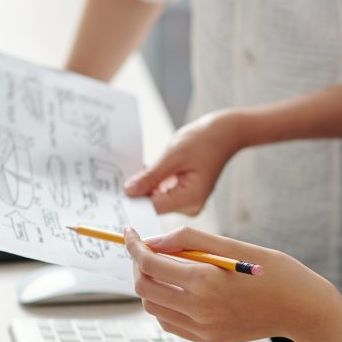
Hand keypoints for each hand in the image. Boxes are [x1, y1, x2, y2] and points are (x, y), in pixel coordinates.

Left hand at [124, 110, 243, 214]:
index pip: (153, 207)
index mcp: (190, 199)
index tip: (114, 193)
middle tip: (121, 176)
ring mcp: (188, 202)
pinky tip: (150, 168)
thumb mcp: (172, 156)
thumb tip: (128, 192)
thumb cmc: (204, 140)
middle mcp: (190, 206)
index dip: (133, 200)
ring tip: (142, 167)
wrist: (226, 133)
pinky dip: (154, 182)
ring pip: (156, 198)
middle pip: (154, 204)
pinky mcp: (185, 196)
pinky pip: (162, 193)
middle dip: (138, 190)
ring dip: (145, 184)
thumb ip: (150, 176)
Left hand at [124, 226, 341, 341]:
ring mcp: (203, 329)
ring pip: (153, 308)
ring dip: (150, 286)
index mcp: (205, 281)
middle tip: (145, 249)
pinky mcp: (208, 339)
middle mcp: (200, 309)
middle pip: (144, 289)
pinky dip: (164, 304)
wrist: (302, 308)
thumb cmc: (272, 270)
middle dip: (138, 265)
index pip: (149, 264)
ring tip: (165, 267)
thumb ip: (188, 240)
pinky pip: (170, 323)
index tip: (129, 234)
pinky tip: (179, 289)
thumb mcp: (231, 244)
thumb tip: (152, 242)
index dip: (134, 246)